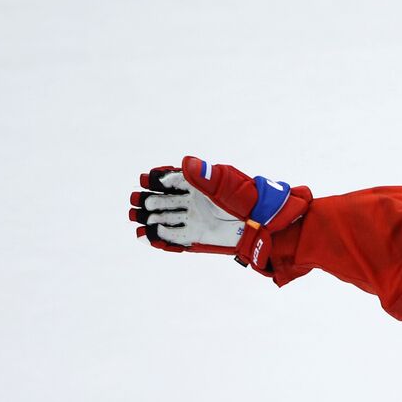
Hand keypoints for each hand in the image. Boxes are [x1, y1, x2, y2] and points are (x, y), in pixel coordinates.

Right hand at [131, 156, 309, 269]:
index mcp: (199, 185)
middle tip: (136, 202)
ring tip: (135, 219)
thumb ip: (205, 176)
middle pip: (164, 200)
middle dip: (148, 201)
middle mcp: (194, 203)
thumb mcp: (227, 185)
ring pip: (165, 219)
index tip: (147, 179)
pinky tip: (147, 237)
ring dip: (150, 219)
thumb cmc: (249, 200)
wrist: (266, 225)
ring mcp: (195, 221)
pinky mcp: (197, 238)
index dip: (157, 179)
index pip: (172, 180)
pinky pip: (174, 239)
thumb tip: (186, 163)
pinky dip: (161, 239)